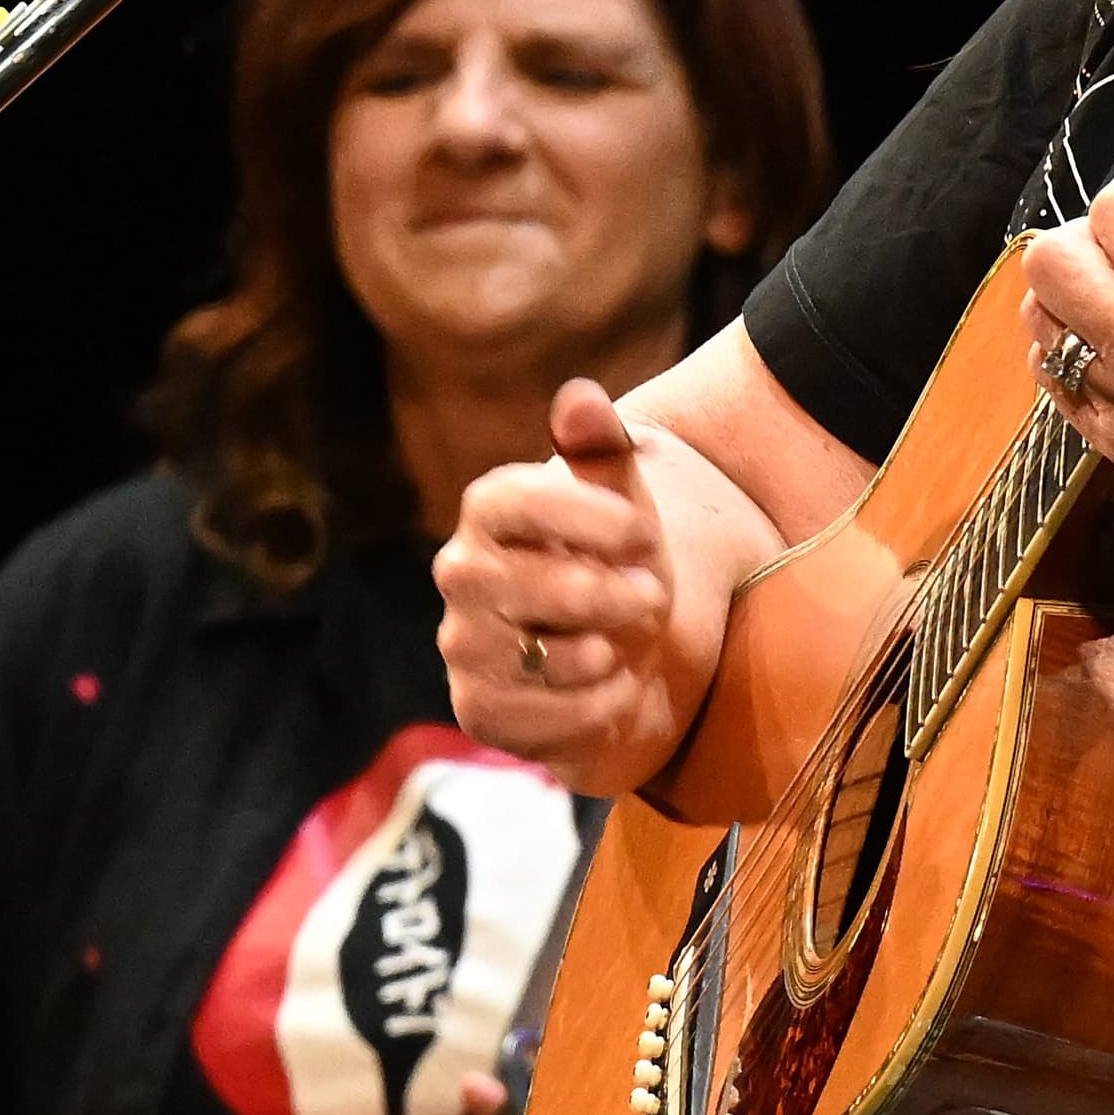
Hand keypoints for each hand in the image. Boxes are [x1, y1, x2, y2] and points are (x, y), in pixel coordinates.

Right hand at [433, 377, 722, 795]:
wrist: (632, 652)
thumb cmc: (622, 563)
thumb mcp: (626, 498)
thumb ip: (602, 447)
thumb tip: (580, 396)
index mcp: (490, 511)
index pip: (511, 500)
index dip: (581, 516)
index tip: (643, 530)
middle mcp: (462, 575)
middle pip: (523, 586)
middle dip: (604, 595)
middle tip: (651, 593)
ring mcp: (464, 646)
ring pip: (536, 657)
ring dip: (604, 653)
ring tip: (627, 642)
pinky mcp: (480, 711)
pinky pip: (539, 718)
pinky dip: (596, 706)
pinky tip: (616, 688)